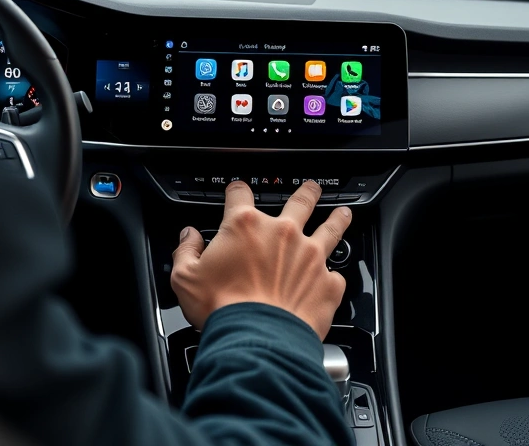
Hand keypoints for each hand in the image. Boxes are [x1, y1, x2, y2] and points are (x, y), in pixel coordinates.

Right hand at [171, 181, 350, 339]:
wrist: (257, 340)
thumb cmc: (222, 309)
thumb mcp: (186, 278)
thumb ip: (186, 252)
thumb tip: (188, 237)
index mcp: (245, 226)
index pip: (240, 193)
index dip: (237, 189)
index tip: (238, 191)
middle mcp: (282, 233)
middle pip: (300, 201)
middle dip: (306, 192)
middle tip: (311, 188)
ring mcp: (310, 256)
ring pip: (331, 228)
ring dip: (336, 218)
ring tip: (342, 212)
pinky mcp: (328, 282)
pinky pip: (337, 273)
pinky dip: (334, 275)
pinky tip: (334, 275)